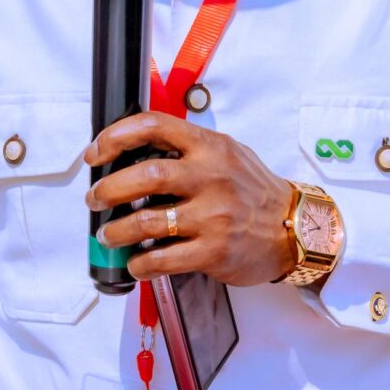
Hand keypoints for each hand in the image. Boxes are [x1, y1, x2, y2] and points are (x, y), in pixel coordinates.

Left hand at [84, 110, 295, 288]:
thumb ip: (190, 149)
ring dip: (117, 230)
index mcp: (210, 147)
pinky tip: (136, 263)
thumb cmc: (254, 191)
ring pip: (147, 221)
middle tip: (95, 198)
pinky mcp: (213, 250)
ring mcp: (213, 215)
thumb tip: (136, 152)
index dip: (116, 136)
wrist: (294, 228)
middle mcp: (211, 177)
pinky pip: (163, 259)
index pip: (154, 126)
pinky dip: (140, 263)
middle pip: (145, 175)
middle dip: (109, 188)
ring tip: (107, 234)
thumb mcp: (229, 154)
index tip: (96, 153)